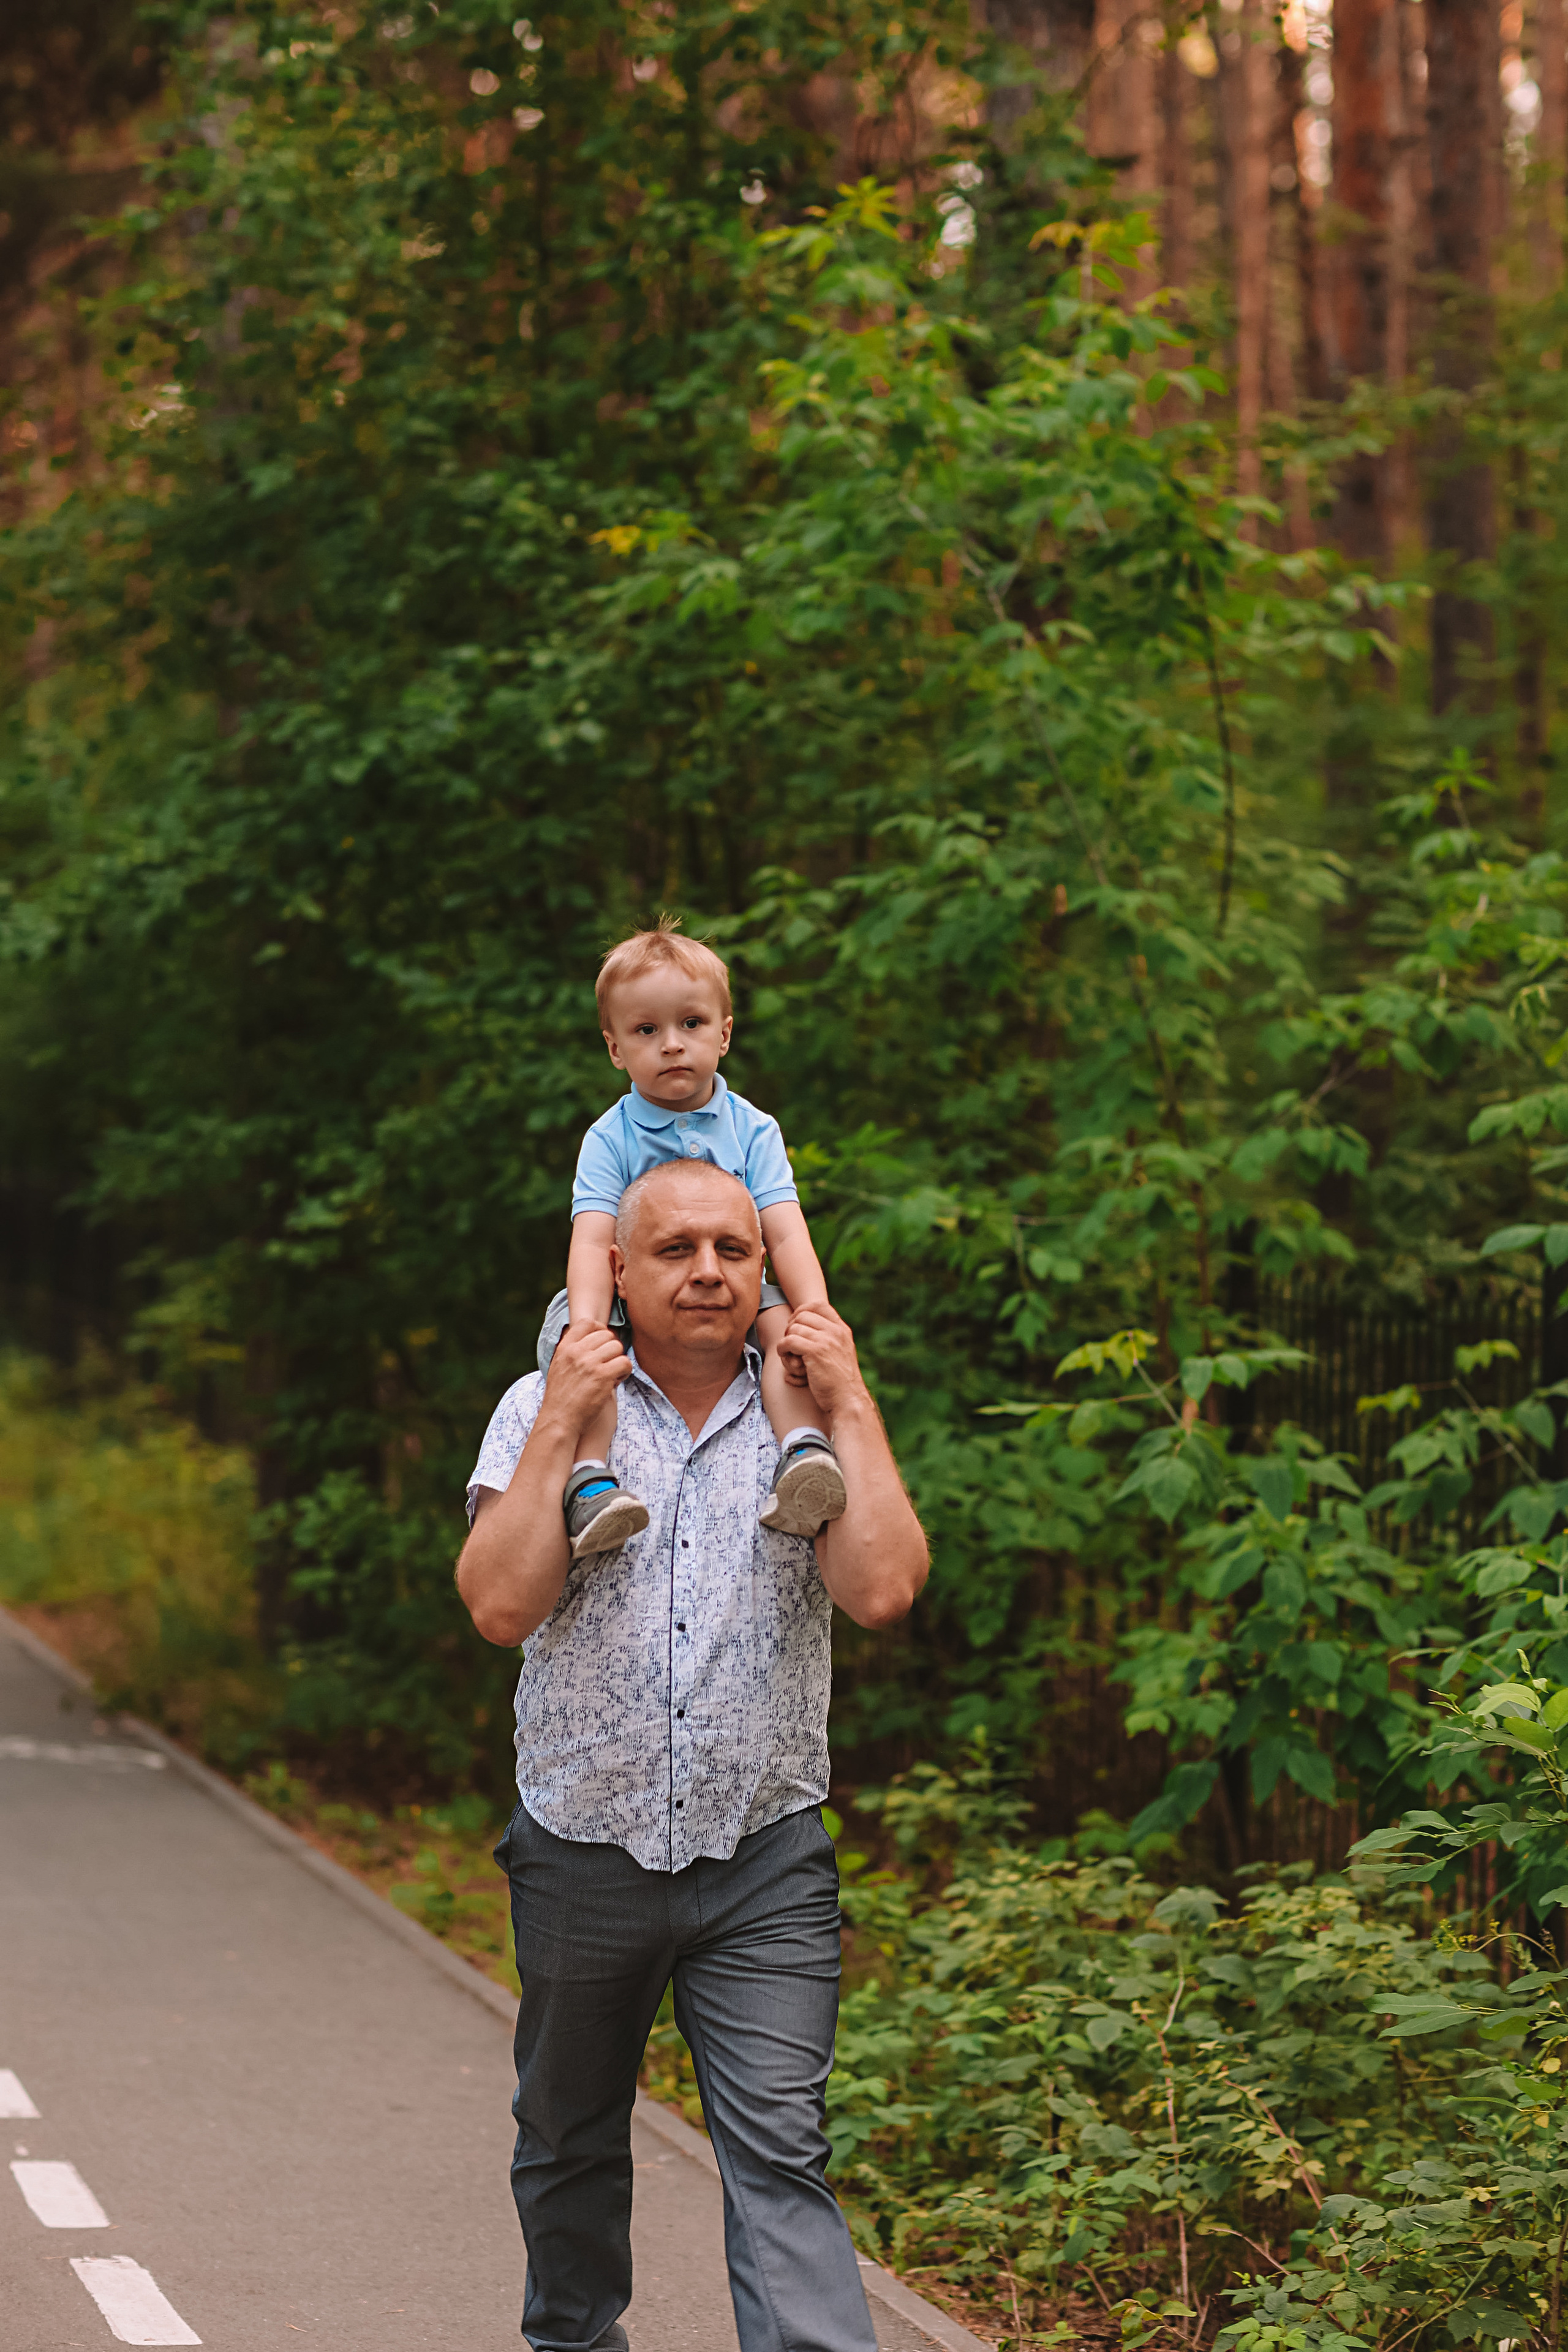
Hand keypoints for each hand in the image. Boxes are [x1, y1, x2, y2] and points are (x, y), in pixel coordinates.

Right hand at [542, 1320, 630, 1444]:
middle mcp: (577, 1352)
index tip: (602, 1346)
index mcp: (565, 1348)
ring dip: (618, 1361)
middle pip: (607, 1335)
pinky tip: (615, 1382)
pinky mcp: (603, 1376)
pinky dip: (624, 1372)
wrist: (560, 1420)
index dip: (600, 1331)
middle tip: (607, 1366)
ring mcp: (590, 1363)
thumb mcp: (559, 1367)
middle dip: (611, 1350)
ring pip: (617, 1347)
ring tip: (611, 1375)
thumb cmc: (561, 1397)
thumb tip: (593, 1338)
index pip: (588, 1323)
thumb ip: (572, 1352)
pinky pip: (625, 1363)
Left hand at [779, 1303, 866, 1416]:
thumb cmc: (841, 1382)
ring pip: (793, 1328)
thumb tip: (811, 1328)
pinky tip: (785, 1357)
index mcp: (842, 1330)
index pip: (819, 1305)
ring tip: (788, 1354)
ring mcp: (826, 1341)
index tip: (795, 1325)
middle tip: (790, 1342)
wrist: (848, 1400)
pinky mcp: (815, 1352)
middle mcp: (836, 1332)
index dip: (801, 1311)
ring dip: (786, 1340)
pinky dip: (782, 1348)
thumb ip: (831, 1339)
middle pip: (802, 1315)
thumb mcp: (842, 1353)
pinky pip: (788, 1341)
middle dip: (791, 1326)